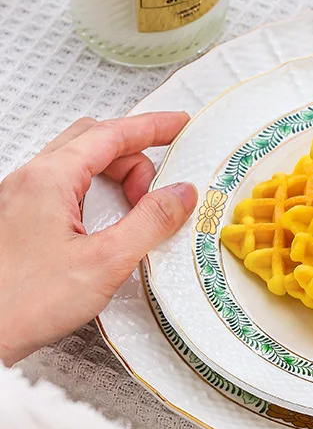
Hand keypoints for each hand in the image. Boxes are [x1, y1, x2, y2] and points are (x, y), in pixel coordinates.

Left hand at [0, 113, 197, 365]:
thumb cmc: (20, 304)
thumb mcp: (105, 262)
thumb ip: (150, 223)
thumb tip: (180, 195)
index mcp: (48, 180)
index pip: (111, 134)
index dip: (151, 127)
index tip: (178, 125)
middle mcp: (28, 182)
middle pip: (93, 142)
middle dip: (134, 156)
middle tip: (160, 187)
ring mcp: (18, 200)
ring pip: (76, 165)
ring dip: (113, 177)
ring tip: (135, 213)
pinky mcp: (17, 221)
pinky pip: (62, 188)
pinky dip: (94, 194)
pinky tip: (105, 225)